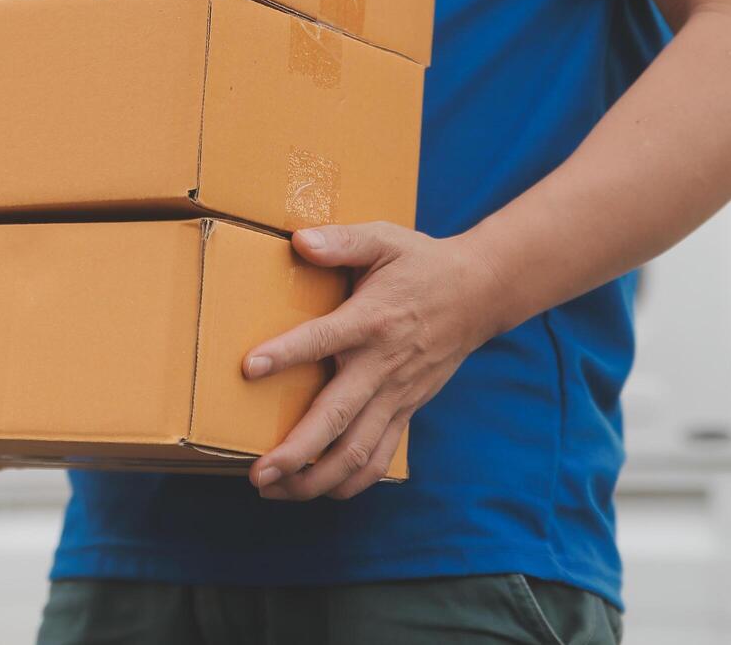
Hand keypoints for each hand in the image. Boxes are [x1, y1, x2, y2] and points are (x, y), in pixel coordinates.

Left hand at [244, 222, 505, 500]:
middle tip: (258, 473)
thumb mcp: (384, 239)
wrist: (481, 293)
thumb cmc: (422, 263)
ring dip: (315, 479)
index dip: (286, 353)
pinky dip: (351, 481)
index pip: (322, 339)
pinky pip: (380, 457)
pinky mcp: (407, 410)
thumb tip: (300, 241)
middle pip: (337, 418)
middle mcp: (382, 365)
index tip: (248, 369)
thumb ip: (342, 241)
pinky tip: (318, 491)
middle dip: (296, 451)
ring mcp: (396, 395)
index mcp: (370, 319)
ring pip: (357, 452)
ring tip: (274, 491)